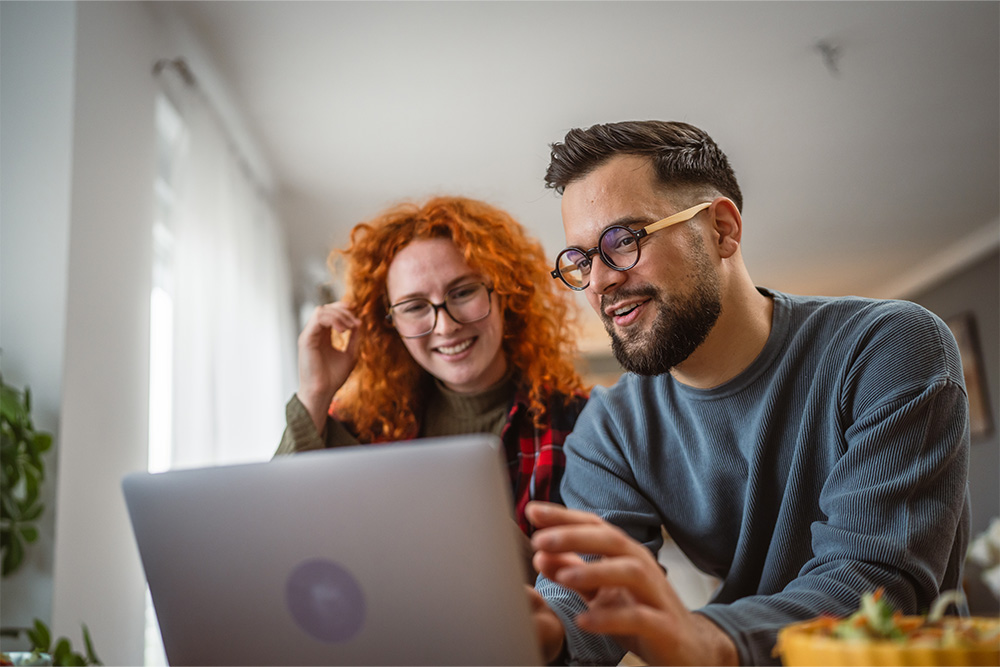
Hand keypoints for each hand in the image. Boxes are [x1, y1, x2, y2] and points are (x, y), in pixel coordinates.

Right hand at [295, 301, 360, 433]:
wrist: (322, 392)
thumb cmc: (333, 377)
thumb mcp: (350, 354)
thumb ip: (354, 338)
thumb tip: (359, 323)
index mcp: (323, 336)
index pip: (330, 313)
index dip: (343, 309)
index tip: (357, 314)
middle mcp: (314, 334)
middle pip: (326, 308)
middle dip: (343, 311)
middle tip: (356, 323)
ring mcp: (309, 335)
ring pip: (321, 310)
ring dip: (338, 315)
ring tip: (349, 328)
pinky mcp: (306, 339)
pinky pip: (318, 319)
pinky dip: (332, 320)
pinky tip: (342, 331)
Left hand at [526, 501, 737, 665]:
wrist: (689, 648)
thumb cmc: (640, 612)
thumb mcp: (601, 591)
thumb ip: (574, 570)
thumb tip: (540, 554)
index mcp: (625, 554)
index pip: (594, 526)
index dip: (564, 516)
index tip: (532, 511)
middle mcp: (642, 566)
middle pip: (611, 540)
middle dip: (575, 536)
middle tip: (541, 540)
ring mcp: (655, 595)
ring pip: (629, 572)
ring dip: (594, 571)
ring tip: (564, 576)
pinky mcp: (664, 626)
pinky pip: (638, 618)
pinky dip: (610, 618)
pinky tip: (584, 620)